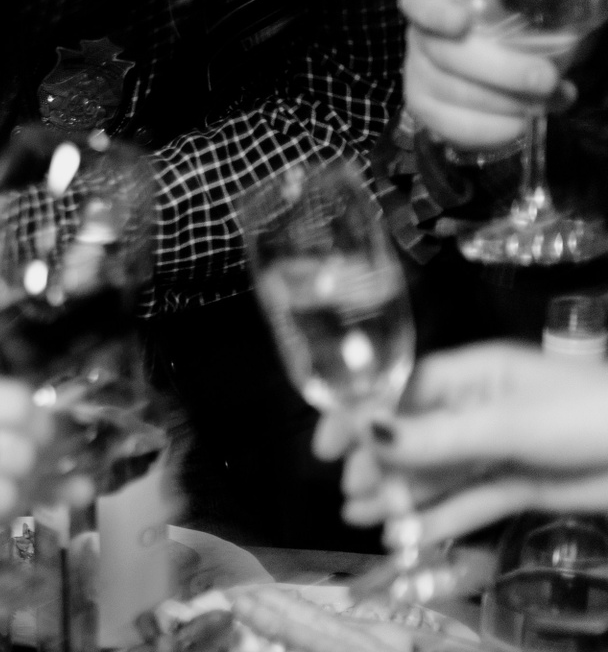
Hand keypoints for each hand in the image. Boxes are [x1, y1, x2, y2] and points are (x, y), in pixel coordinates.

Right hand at [321, 343, 607, 542]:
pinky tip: (406, 533)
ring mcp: (497, 449)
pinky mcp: (518, 485)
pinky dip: (437, 517)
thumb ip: (437, 436)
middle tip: (352, 492)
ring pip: (437, 473)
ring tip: (363, 519)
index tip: (326, 444)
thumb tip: (367, 435)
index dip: (358, 414)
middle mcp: (477, 409)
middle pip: (413, 436)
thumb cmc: (583, 415)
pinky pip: (468, 500)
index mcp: (472, 375)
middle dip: (377, 463)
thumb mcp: (505, 422)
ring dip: (399, 495)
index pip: (399, 390)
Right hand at [400, 0, 563, 151]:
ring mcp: (421, 75)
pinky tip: (521, 124)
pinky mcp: (432, 111)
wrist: (531, 65)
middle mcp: (423, 35)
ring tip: (548, 102)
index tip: (462, 22)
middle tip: (546, 79)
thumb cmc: (538, 22)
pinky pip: (447, 125)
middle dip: (497, 70)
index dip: (432, 11)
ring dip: (501, 103)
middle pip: (441, 53)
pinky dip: (487, 130)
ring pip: (445, 92)